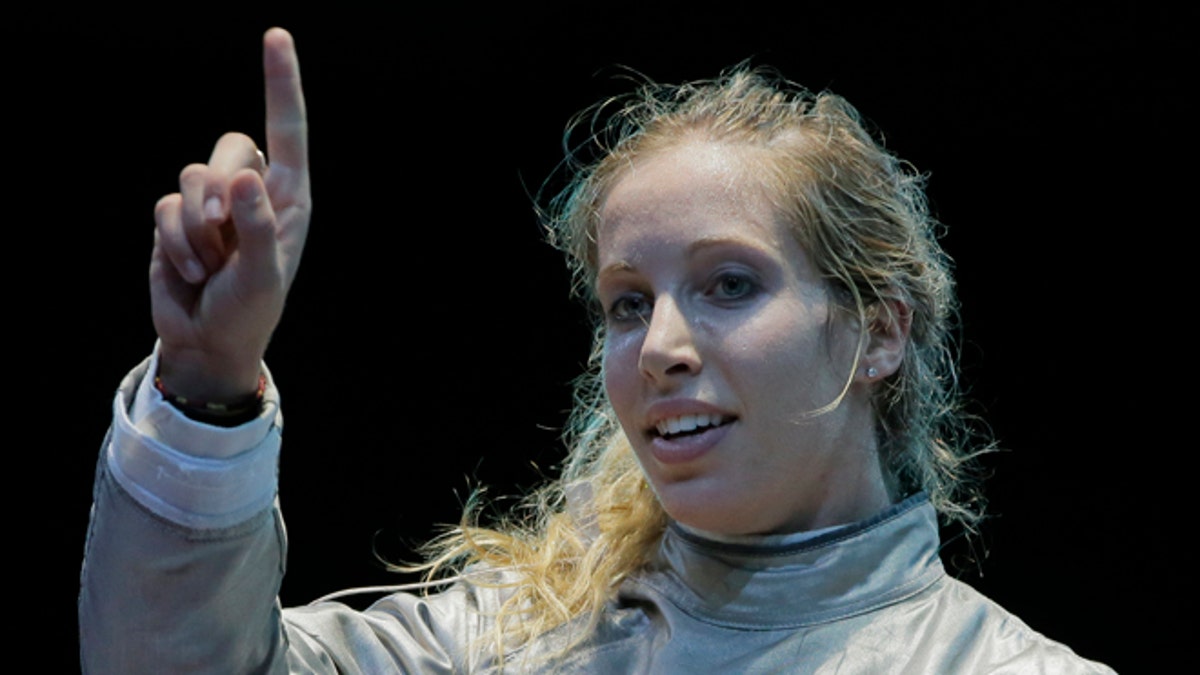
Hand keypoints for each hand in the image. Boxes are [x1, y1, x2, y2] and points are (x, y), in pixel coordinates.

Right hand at [150, 28, 308, 401]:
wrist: (207, 341)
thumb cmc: (249, 310)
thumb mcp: (263, 276)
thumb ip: (257, 227)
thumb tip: (243, 177)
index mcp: (288, 198)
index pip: (287, 131)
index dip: (280, 83)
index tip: (276, 36)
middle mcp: (251, 192)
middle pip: (228, 147)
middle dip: (217, 185)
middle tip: (219, 228)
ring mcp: (210, 204)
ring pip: (190, 176)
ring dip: (194, 226)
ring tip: (208, 264)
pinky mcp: (175, 219)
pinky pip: (164, 206)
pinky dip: (173, 240)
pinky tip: (189, 270)